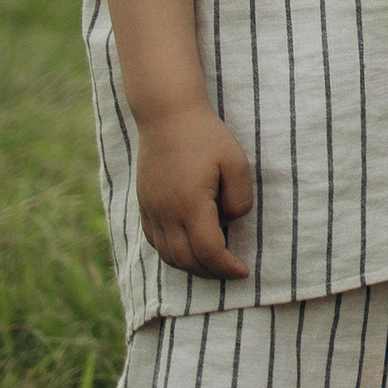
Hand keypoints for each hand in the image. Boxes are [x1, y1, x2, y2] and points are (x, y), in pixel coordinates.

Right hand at [135, 105, 254, 279]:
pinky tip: (188, 249)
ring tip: (213, 264)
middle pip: (186, 260)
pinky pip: (155, 241)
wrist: (166, 115)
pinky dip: (172, 254)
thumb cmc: (206, 136)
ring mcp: (151, 209)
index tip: (243, 272)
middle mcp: (166, 212)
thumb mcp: (236, 162)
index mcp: (190, 204)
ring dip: (191, 266)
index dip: (227, 267)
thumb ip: (239, 199)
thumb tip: (229, 222)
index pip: (208, 251)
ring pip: (168, 255)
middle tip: (231, 271)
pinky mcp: (144, 204)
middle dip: (211, 272)